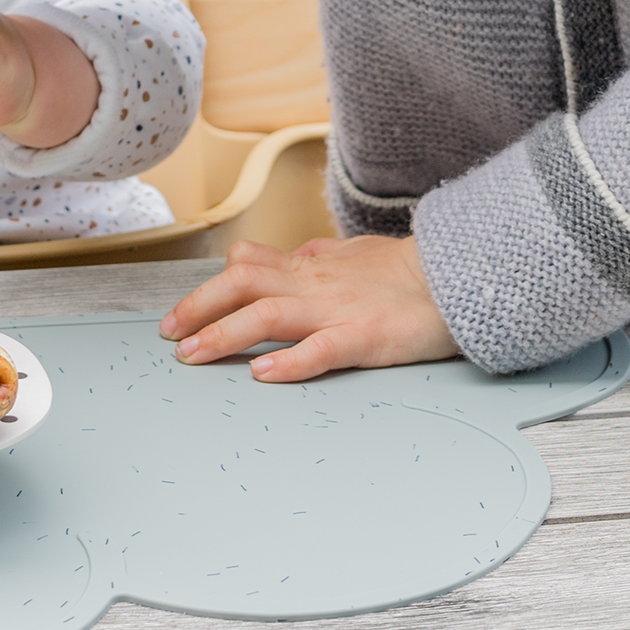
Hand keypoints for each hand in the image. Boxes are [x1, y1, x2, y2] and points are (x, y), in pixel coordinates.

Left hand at [161, 236, 459, 381]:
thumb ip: (318, 257)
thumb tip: (289, 256)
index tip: (182, 313)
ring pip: (269, 313)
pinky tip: (264, 374)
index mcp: (314, 267)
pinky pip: (322, 349)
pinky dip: (290, 361)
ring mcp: (339, 310)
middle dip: (199, 307)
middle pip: (244, 283)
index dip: (209, 286)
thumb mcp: (356, 255)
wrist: (460, 278)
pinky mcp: (366, 337)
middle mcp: (317, 284)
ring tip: (193, 355)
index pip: (248, 264)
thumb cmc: (409, 272)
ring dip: (225, 334)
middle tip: (169, 335)